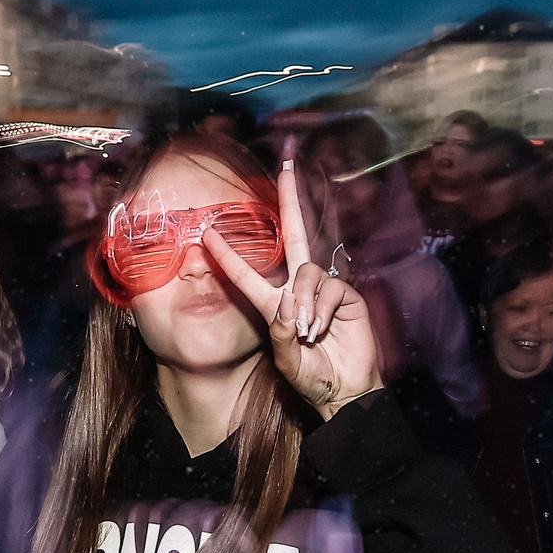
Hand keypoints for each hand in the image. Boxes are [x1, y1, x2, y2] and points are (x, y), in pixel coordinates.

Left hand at [204, 142, 382, 419]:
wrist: (345, 390)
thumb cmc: (312, 376)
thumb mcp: (286, 358)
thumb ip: (282, 332)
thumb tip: (289, 303)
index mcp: (276, 303)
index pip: (247, 272)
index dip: (227, 253)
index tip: (206, 231)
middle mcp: (299, 288)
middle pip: (293, 234)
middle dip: (290, 197)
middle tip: (286, 163)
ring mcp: (324, 288)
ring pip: (306, 271)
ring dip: (303, 301)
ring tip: (308, 331)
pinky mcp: (346, 294)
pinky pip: (329, 287)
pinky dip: (321, 309)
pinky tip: (322, 328)